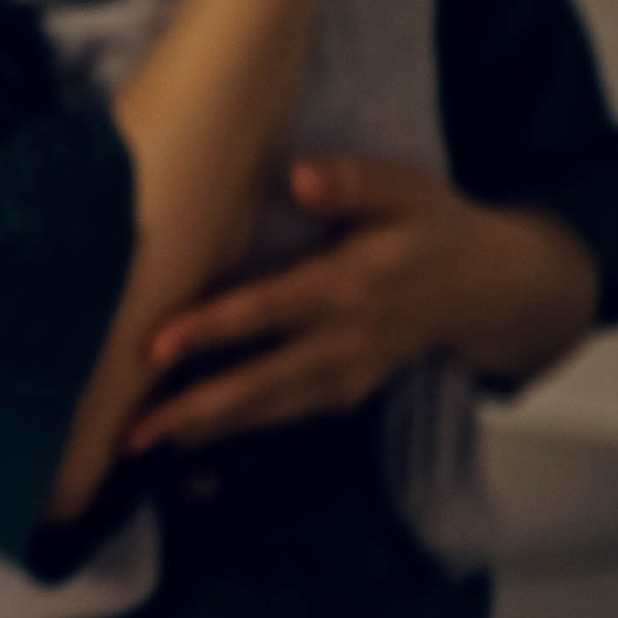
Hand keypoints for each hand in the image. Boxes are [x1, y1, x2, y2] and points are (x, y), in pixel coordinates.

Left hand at [127, 155, 599, 452]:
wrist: (487, 286)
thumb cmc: (432, 225)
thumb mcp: (407, 187)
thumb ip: (353, 180)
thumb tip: (299, 176)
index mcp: (352, 285)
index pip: (268, 309)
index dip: (212, 328)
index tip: (158, 345)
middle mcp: (344, 342)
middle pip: (259, 382)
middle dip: (193, 408)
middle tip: (131, 432)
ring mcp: (346, 376)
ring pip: (266, 410)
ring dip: (202, 429)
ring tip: (139, 442)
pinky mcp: (344, 394)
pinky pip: (281, 414)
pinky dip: (234, 427)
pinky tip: (186, 434)